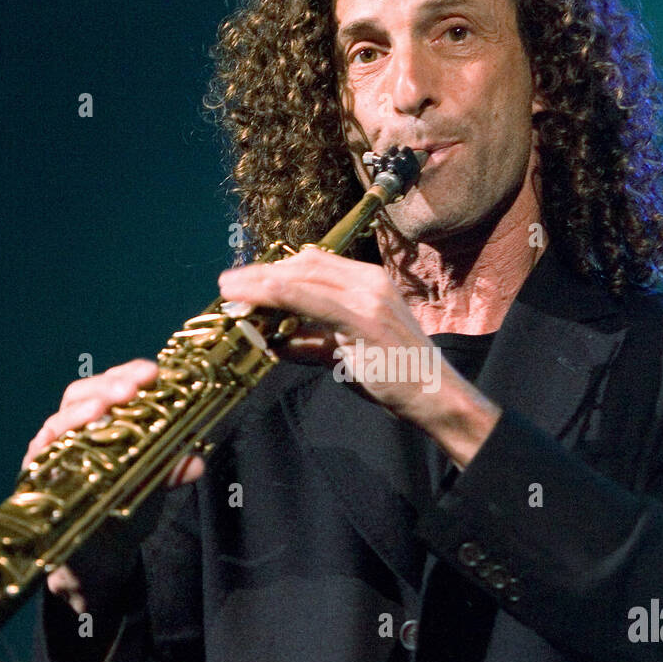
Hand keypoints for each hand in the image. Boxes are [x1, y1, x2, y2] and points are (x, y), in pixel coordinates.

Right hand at [23, 359, 203, 611]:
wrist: (101, 559)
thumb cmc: (124, 509)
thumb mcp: (153, 486)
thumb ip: (171, 470)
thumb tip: (196, 462)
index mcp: (102, 423)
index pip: (110, 386)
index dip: (128, 373)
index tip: (153, 370)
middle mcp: (73, 432)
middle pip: (80, 395)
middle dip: (105, 386)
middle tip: (132, 387)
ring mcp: (51, 455)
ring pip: (56, 422)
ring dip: (79, 412)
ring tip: (101, 408)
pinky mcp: (34, 482)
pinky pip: (37, 458)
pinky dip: (49, 446)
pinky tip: (64, 440)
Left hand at [220, 247, 447, 424]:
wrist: (435, 396)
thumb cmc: (395, 376)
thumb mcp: (346, 352)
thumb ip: (311, 342)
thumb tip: (273, 343)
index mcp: (370, 282)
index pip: (314, 265)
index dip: (275, 270)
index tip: (246, 281)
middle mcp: (370, 281)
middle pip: (303, 266)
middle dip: (261, 273)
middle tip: (228, 284)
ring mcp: (368, 297)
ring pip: (303, 278)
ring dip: (261, 282)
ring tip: (230, 291)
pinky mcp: (364, 318)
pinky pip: (311, 299)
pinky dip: (278, 295)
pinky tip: (255, 300)